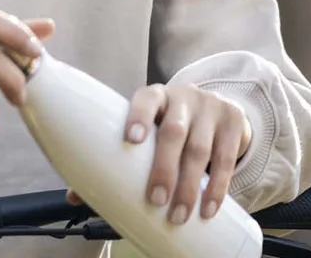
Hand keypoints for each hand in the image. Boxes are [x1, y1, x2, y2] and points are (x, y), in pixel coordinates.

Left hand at [65, 83, 251, 223]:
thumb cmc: (169, 124)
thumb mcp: (150, 131)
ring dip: (190, 186)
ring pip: (201, 149)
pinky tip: (209, 208)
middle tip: (155, 200)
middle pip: (174, 132)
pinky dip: (218, 186)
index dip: (138, 117)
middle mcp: (183, 97)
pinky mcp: (234, 122)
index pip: (145, 100)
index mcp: (155, 96)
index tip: (131, 141)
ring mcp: (211, 108)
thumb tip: (76, 197)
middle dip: (164, 168)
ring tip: (179, 215)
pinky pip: (227, 158)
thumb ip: (120, 158)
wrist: (217, 108)